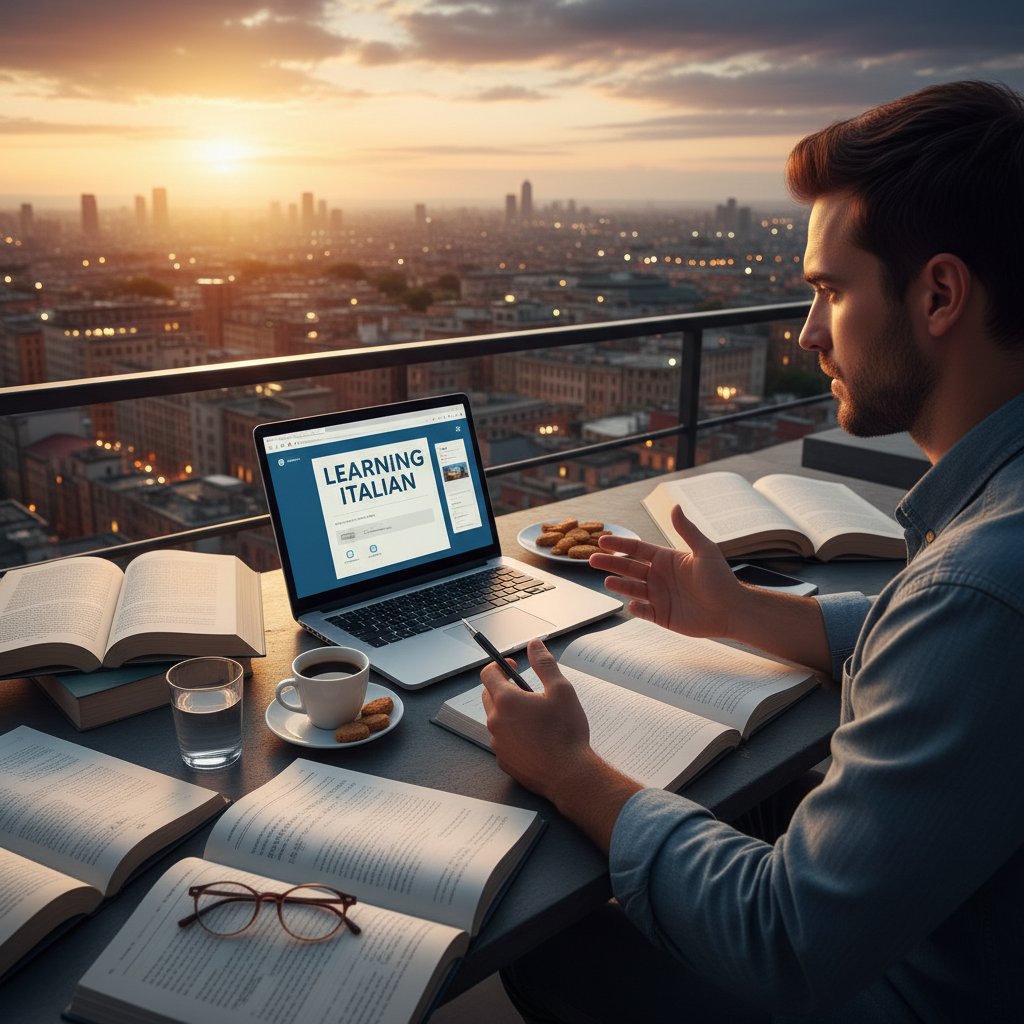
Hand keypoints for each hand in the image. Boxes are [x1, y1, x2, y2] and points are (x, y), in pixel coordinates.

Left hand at [480, 639, 641, 850]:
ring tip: (535, 716)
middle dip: (504, 687)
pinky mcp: (503, 760)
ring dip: (509, 712)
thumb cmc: (566, 733)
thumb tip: (534, 645)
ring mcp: (497, 743)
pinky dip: (513, 733)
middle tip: (527, 690)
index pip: (488, 674)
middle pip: (489, 695)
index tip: (514, 666)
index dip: (500, 666)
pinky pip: (502, 739)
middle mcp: (495, 721)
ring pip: (496, 718)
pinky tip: (534, 737)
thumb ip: (544, 664)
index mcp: (506, 701)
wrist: (569, 775)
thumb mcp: (561, 690)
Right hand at [590, 504, 741, 637]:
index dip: (620, 544)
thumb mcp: (705, 550)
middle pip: (628, 568)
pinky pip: (643, 612)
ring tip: (607, 582)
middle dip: (610, 563)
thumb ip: (687, 530)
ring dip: (619, 585)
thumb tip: (674, 506)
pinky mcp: (662, 616)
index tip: (602, 539)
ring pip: (632, 589)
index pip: (637, 549)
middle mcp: (660, 577)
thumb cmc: (721, 579)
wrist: (732, 611)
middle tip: (591, 559)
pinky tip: (631, 605)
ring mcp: (659, 597)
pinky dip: (635, 609)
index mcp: (666, 559)